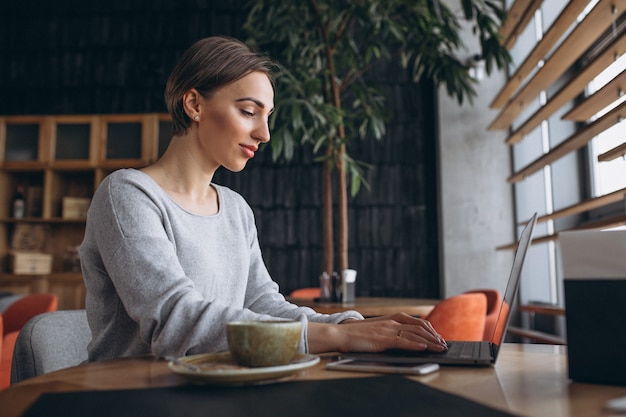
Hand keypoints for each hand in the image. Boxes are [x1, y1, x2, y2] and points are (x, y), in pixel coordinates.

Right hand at [307, 312, 447, 353]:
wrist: (341, 334)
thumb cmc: (358, 334)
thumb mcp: (378, 329)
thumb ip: (392, 331)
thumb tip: (408, 339)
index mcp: (392, 318)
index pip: (417, 323)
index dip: (431, 331)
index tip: (439, 338)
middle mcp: (392, 322)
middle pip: (420, 328)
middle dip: (434, 337)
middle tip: (444, 345)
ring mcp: (387, 330)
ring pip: (414, 335)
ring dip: (430, 342)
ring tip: (440, 348)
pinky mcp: (382, 340)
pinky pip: (402, 342)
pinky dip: (415, 345)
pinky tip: (423, 348)